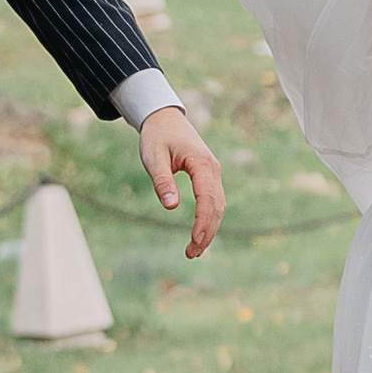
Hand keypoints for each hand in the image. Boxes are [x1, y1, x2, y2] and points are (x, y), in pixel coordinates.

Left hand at [140, 105, 224, 259]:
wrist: (165, 119)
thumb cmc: (157, 137)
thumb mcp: (154, 157)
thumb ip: (162, 181)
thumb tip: (171, 206)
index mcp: (202, 164)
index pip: (207, 197)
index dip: (203, 221)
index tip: (194, 240)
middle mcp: (213, 170)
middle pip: (216, 207)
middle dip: (207, 232)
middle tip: (191, 254)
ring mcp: (213, 174)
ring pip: (218, 207)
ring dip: (209, 230)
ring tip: (194, 251)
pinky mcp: (209, 178)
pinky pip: (213, 202)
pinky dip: (208, 221)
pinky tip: (199, 235)